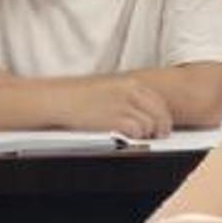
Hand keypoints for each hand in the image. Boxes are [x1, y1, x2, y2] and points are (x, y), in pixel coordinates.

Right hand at [58, 78, 172, 138]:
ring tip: (141, 138)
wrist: (59, 99)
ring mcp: (124, 105)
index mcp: (131, 84)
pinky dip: (137, 137)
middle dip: (162, 126)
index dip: (163, 115)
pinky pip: (138, 131)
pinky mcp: (116, 118)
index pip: (159, 100)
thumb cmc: (79, 98)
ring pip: (151, 124)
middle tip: (159, 136)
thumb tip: (144, 113)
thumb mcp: (109, 90)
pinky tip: (130, 139)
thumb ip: (128, 98)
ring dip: (148, 134)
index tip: (162, 124)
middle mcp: (131, 92)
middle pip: (160, 112)